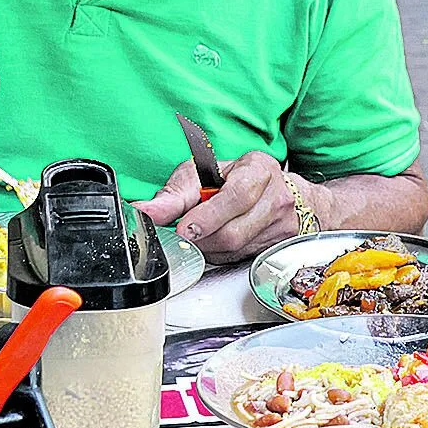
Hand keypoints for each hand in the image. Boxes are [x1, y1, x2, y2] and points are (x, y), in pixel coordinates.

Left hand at [135, 151, 299, 263]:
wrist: (277, 191)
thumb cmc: (236, 178)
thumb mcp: (201, 175)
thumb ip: (173, 195)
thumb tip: (145, 212)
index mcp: (258, 169)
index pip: (236, 195)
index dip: (208, 216)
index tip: (185, 228)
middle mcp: (276, 197)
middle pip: (234, 231)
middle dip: (202, 238)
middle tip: (184, 234)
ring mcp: (282, 224)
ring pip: (236, 249)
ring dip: (209, 247)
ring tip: (200, 233)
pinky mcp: (279, 245)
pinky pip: (242, 258)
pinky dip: (222, 254)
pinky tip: (217, 241)